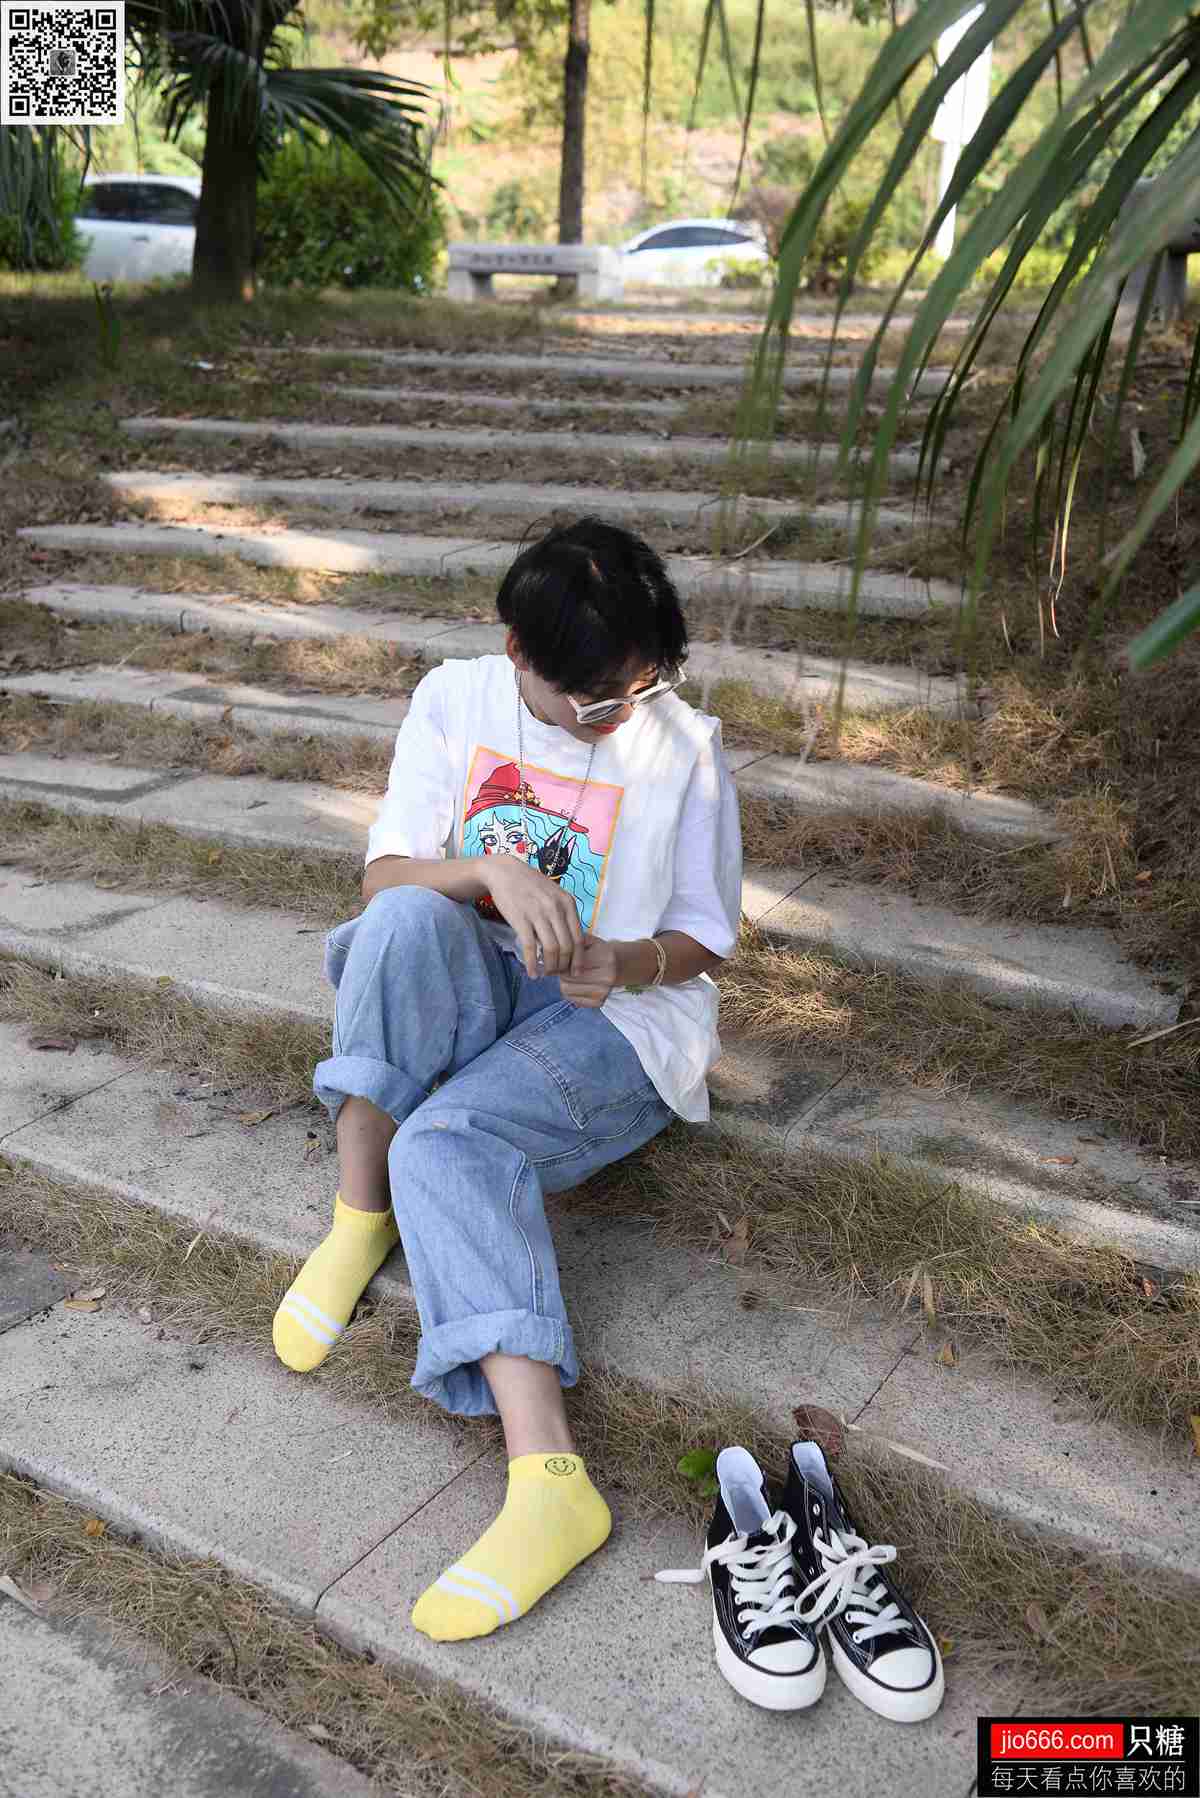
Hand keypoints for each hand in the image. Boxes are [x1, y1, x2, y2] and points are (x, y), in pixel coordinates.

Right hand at [479, 854, 582, 977]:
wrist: (504, 872)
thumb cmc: (530, 885)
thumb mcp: (554, 895)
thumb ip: (563, 915)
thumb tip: (570, 943)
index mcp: (568, 903)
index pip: (579, 938)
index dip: (578, 959)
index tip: (575, 972)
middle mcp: (556, 909)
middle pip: (567, 947)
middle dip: (564, 966)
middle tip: (558, 974)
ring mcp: (539, 914)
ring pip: (551, 949)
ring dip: (550, 967)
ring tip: (546, 974)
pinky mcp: (521, 919)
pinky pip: (530, 948)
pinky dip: (532, 964)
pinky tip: (532, 973)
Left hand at [557, 932, 619, 1007]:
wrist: (623, 966)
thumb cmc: (603, 952)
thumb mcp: (592, 941)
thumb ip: (574, 944)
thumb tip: (550, 952)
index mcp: (606, 957)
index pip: (572, 963)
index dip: (559, 961)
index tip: (554, 959)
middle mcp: (607, 977)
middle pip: (567, 978)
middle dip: (559, 973)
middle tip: (557, 968)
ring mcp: (604, 992)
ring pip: (567, 990)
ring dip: (561, 983)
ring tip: (564, 975)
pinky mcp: (599, 1002)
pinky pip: (573, 1000)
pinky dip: (568, 992)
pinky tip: (572, 984)